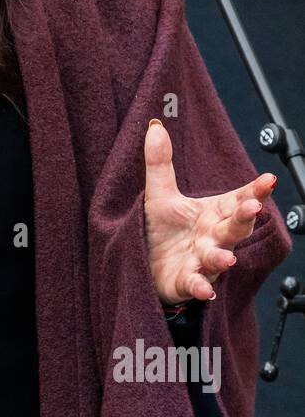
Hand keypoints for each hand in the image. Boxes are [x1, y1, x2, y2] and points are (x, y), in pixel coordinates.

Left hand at [143, 117, 277, 305]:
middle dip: (244, 218)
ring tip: (227, 258)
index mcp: (213, 213)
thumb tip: (155, 126)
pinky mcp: (188, 281)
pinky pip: (197, 284)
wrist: (147, 265)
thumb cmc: (161, 231)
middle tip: (253, 207)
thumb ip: (160, 163)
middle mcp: (214, 237)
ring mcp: (203, 261)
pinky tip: (205, 290)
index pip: (237, 199)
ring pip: (219, 258)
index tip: (269, 179)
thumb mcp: (158, 195)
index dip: (254, 190)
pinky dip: (201, 287)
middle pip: (234, 227)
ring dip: (223, 258)